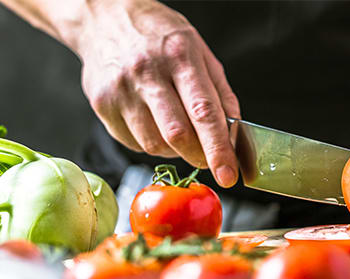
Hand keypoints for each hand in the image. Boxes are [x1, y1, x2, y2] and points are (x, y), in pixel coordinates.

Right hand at [75, 0, 238, 186]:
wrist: (104, 18)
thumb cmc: (159, 36)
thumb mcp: (200, 53)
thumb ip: (221, 94)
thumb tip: (233, 135)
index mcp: (179, 57)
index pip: (203, 112)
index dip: (218, 149)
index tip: (228, 174)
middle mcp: (147, 73)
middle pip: (177, 135)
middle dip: (199, 156)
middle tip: (208, 158)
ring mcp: (120, 90)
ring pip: (154, 145)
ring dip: (175, 150)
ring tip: (177, 130)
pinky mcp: (101, 105)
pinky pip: (134, 143)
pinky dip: (151, 144)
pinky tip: (153, 123)